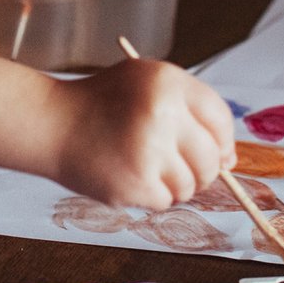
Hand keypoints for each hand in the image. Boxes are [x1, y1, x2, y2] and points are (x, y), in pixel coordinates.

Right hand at [46, 56, 235, 208]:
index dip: (222, 141)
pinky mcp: (136, 183)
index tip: (216, 152)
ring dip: (173, 183)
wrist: (52, 123)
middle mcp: (163, 113)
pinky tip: (128, 175)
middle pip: (211, 158)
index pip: (220, 118)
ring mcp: (149, 150)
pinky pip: (166, 200)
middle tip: (174, 164)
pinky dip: (151, 195)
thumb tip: (230, 160)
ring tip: (142, 165)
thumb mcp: (146, 84)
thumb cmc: (102, 103)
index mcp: (168, 82)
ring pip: (190, 185)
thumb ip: (190, 111)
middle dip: (200, 169)